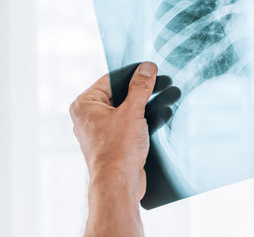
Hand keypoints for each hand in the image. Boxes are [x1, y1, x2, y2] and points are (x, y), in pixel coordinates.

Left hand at [70, 62, 159, 199]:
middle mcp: (89, 116)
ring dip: (146, 105)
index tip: (150, 69)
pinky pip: (129, 124)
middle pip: (119, 95)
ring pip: (126, 110)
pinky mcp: (113, 143)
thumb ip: (140, 87)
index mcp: (85, 104)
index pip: (111, 79)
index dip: (132, 73)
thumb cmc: (117, 150)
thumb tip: (147, 68)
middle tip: (162, 82)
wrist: (119, 185)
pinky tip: (163, 114)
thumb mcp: (132, 112)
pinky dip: (143, 119)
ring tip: (168, 96)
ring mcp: (101, 131)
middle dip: (143, 91)